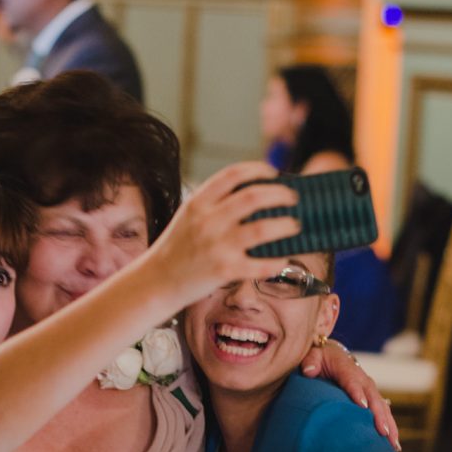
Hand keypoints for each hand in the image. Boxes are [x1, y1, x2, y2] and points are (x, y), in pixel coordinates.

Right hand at [155, 162, 300, 305]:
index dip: (259, 170)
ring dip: (285, 225)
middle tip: (292, 198)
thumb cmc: (177, 248)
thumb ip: (214, 203)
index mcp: (198, 202)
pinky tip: (282, 259)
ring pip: (263, 228)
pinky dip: (276, 261)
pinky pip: (260, 264)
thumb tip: (256, 196)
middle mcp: (208, 221)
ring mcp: (217, 246)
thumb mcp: (188, 216)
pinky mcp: (225, 271)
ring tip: (294, 225)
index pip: (234, 174)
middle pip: (254, 197)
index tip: (273, 174)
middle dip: (280, 194)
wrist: (157, 281)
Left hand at [301, 341, 400, 451]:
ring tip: (393, 444)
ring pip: (382, 408)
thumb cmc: (320, 358)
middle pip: (373, 398)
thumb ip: (310, 361)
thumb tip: (309, 370)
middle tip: (383, 432)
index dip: (357, 392)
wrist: (332, 355)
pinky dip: (389, 427)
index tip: (362, 406)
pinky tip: (393, 445)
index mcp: (347, 368)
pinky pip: (383, 413)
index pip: (352, 380)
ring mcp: (369, 390)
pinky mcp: (372, 399)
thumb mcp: (313, 355)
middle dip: (379, 415)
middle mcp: (363, 379)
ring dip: (389, 425)